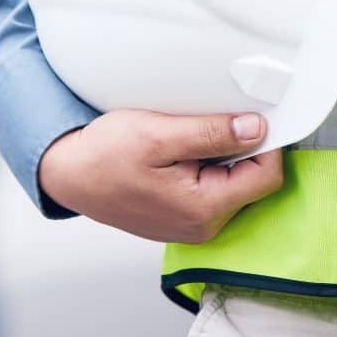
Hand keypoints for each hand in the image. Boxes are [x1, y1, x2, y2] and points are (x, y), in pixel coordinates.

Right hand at [38, 109, 282, 242]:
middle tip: (214, 117)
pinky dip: (207, 164)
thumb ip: (211, 133)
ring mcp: (192, 225)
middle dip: (243, 146)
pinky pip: (212, 189)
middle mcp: (203, 225)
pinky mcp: (181, 217)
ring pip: (233, 184)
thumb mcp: (158, 133)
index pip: (266, 176)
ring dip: (223, 154)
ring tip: (191, 132)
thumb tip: (257, 128)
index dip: (267, 141)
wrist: (69, 174)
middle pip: (252, 181)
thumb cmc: (105, 154)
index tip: (253, 112)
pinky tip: (183, 148)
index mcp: (203, 208)